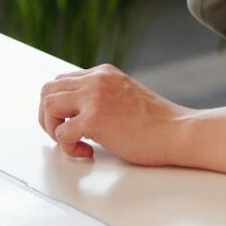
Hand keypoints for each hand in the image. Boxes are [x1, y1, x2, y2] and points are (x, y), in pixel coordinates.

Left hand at [38, 64, 188, 164]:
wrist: (178, 131)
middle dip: (48, 117)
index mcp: (103, 73)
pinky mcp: (95, 118)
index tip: (68, 123)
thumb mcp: (124, 96)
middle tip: (64, 135)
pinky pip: (61, 133)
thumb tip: (76, 113)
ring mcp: (95, 97)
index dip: (58, 106)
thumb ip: (101, 96)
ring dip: (53, 129)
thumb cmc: (156, 122)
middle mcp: (96, 79)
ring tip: (73, 142)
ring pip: (48, 106)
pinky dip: (68, 148)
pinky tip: (87, 152)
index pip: (61, 81)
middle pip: (47, 90)